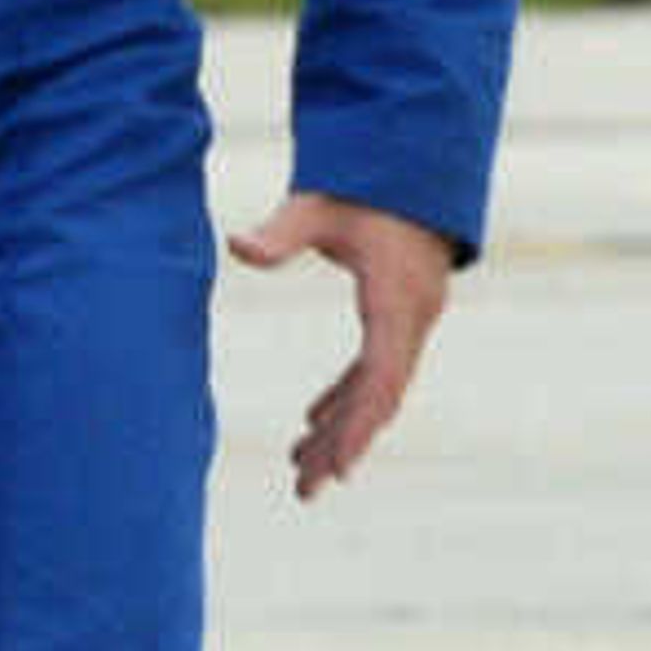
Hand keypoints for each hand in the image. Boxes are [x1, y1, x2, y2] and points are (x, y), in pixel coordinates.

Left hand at [224, 190, 455, 500]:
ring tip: (303, 472)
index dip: (358, 426)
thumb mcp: (319, 205)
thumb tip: (234, 245)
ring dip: (344, 428)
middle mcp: (413, 316)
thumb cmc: (365, 182)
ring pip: (379, 388)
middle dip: (344, 445)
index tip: (336, 468)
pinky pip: (377, 367)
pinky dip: (348, 396)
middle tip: (305, 492)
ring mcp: (413, 317)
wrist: (415, 158)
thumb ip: (281, 231)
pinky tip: (314, 421)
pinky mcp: (402, 313)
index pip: (379, 377)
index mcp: (395, 298)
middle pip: (379, 396)